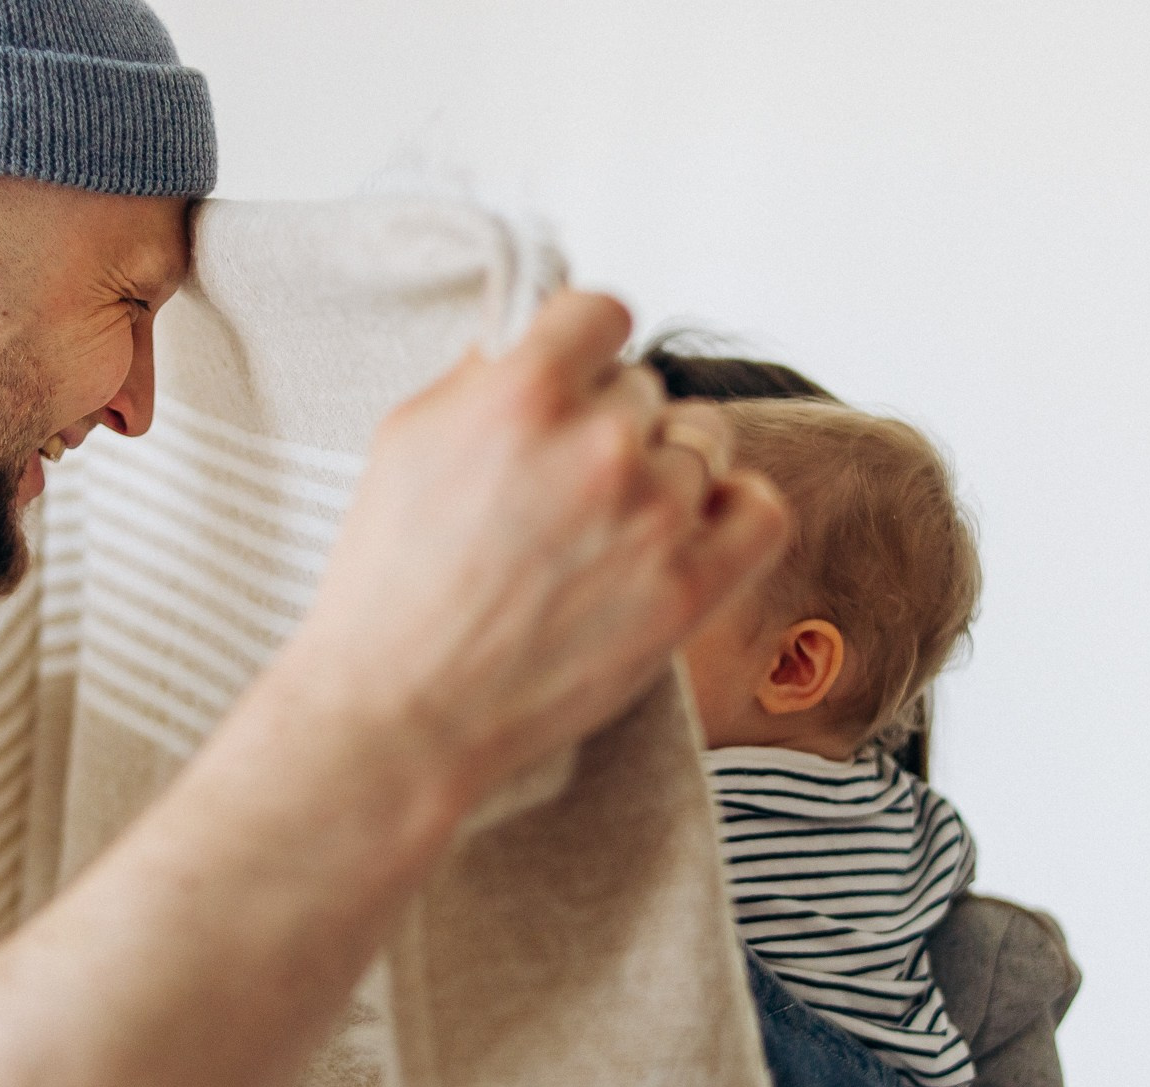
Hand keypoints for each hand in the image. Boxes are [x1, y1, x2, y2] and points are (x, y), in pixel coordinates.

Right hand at [282, 290, 790, 810]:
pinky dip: (731, 509)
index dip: (583, 348)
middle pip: (645, 389)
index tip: (570, 385)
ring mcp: (653, 518)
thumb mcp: (408, 437)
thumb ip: (486, 375)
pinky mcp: (688, 590)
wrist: (403, 711)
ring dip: (661, 471)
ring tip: (607, 524)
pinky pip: (759, 510)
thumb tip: (539, 338)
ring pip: (702, 441)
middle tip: (557, 491)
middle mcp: (599, 445)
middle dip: (604, 427)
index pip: (602, 313)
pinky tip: (690, 528)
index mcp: (523, 392)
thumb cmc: (390, 581)